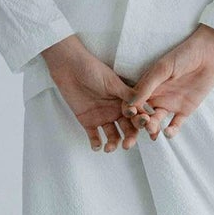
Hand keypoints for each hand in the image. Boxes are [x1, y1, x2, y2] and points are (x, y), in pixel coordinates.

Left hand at [41, 35, 144, 151]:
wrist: (69, 67)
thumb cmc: (92, 69)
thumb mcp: (112, 81)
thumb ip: (127, 94)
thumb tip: (144, 104)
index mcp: (125, 101)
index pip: (137, 116)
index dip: (141, 123)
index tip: (143, 128)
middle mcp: (116, 111)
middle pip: (127, 129)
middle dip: (129, 138)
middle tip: (127, 145)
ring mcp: (103, 117)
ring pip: (113, 136)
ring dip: (113, 143)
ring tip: (109, 148)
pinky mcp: (88, 121)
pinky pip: (94, 136)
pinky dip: (96, 143)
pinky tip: (97, 146)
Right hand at [121, 24, 213, 140]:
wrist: (209, 54)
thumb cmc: (184, 55)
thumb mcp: (162, 69)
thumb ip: (147, 86)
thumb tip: (130, 103)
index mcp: (147, 86)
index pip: (133, 102)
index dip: (129, 110)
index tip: (130, 114)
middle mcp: (156, 96)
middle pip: (142, 114)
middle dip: (140, 122)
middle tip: (144, 124)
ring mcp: (170, 104)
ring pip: (156, 121)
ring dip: (153, 127)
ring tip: (153, 130)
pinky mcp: (184, 110)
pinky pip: (175, 124)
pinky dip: (171, 131)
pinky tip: (168, 132)